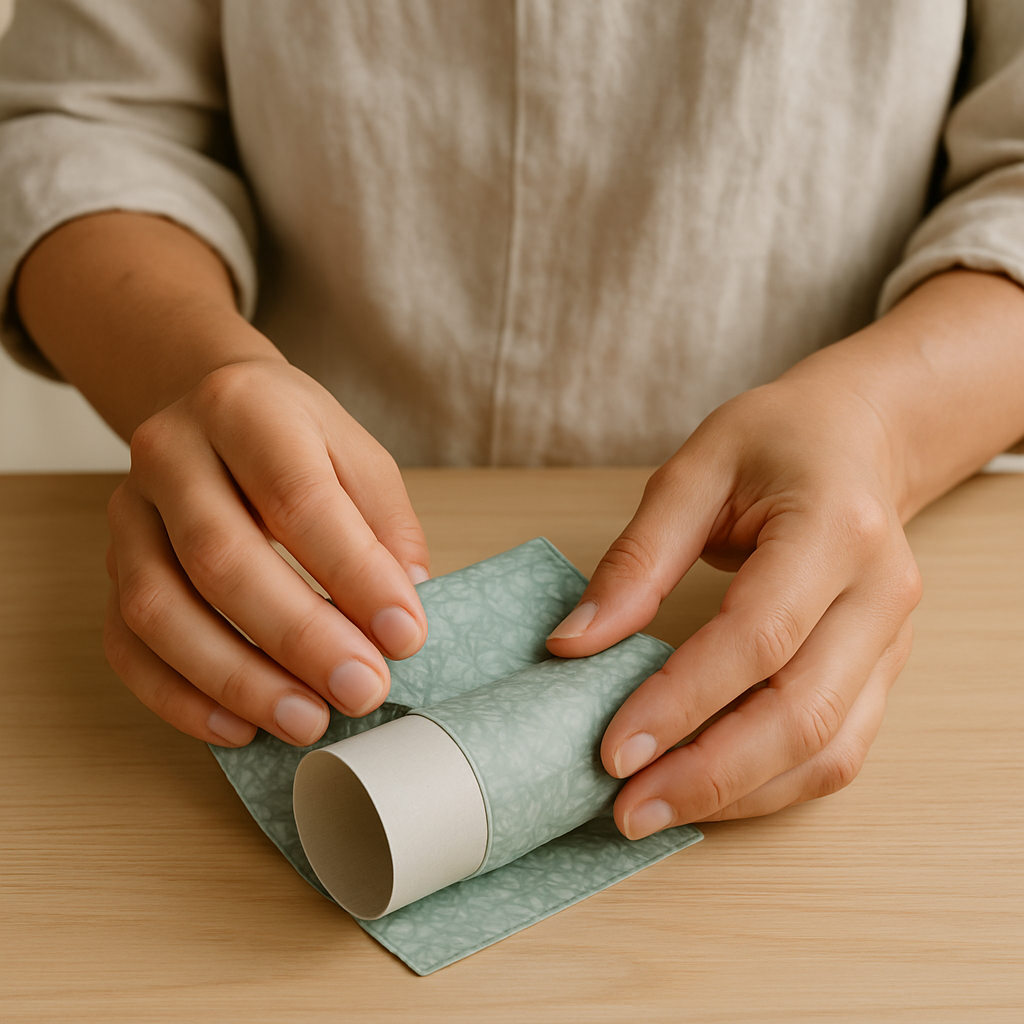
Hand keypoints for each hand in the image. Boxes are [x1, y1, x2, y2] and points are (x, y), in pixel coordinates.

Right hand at [103, 358, 429, 746]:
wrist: (213, 407)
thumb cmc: (296, 438)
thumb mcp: (358, 456)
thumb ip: (386, 529)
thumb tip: (400, 616)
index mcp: (244, 407)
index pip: (298, 497)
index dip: (354, 573)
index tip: (404, 635)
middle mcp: (171, 453)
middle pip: (222, 558)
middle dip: (298, 638)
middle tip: (360, 689)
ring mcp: (128, 513)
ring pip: (159, 609)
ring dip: (236, 679)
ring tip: (307, 720)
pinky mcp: (110, 566)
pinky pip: (125, 644)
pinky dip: (178, 697)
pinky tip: (238, 727)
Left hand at [547, 377, 921, 835]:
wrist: (859, 441)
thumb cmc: (775, 444)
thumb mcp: (693, 473)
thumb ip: (637, 560)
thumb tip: (574, 643)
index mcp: (836, 528)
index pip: (758, 636)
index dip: (682, 700)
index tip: (614, 748)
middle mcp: (880, 593)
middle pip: (801, 711)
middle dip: (708, 774)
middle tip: (627, 808)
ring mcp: (891, 640)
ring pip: (828, 748)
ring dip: (739, 794)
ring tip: (656, 812)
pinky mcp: (883, 669)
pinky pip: (838, 750)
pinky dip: (772, 785)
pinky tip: (710, 792)